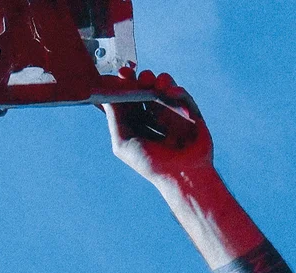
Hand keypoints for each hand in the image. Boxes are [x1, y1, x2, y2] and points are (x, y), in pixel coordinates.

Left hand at [103, 69, 213, 187]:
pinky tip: (170, 92)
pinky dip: (176, 90)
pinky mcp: (190, 113)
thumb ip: (114, 119)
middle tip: (134, 73)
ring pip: (164, 88)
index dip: (125, 86)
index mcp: (138, 125)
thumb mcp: (123, 143)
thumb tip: (105, 95)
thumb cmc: (150, 164)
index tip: (121, 75)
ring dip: (157, 81)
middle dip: (140, 80)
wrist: (181, 176)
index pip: (129, 100)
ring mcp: (172, 114)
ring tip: (152, 81)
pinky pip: (182, 96)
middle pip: (146, 90)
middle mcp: (154, 118)